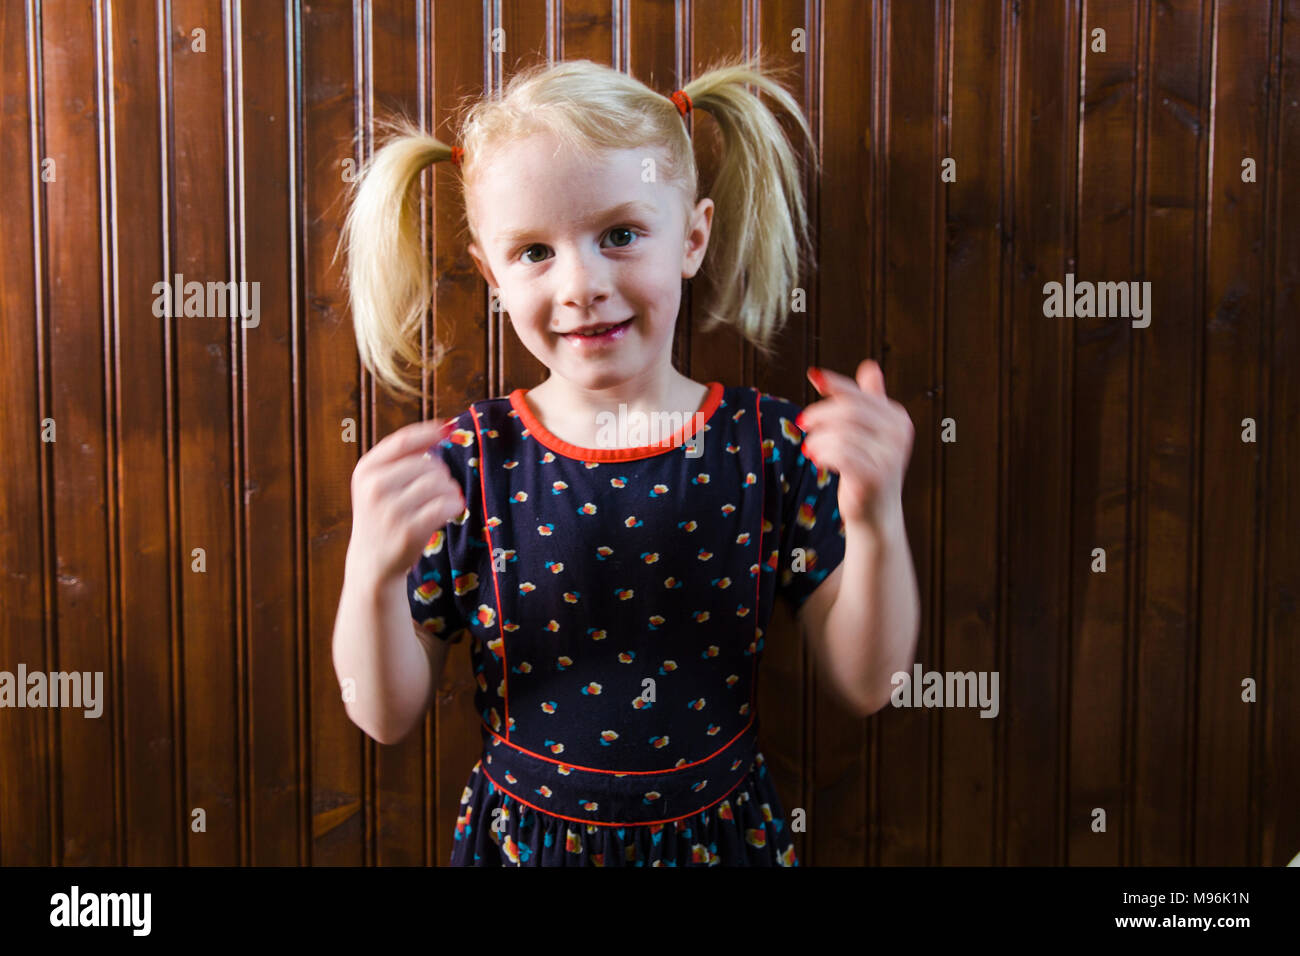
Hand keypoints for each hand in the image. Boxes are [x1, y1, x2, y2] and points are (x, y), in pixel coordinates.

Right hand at [346, 417, 466, 584]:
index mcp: (366, 470)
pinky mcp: (408, 531)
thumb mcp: (380, 482)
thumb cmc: (383, 514)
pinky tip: (452, 509)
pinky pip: (444, 505)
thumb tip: (442, 427)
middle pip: (427, 463)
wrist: (372, 561)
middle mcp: (374, 487)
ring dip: (450, 489)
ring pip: (438, 483)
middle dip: (441, 473)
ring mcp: (390, 510)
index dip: (429, 431)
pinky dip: (455, 505)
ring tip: (446, 498)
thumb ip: (404, 456)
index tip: (449, 427)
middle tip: (439, 488)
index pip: (403, 440)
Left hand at [795, 360, 913, 530]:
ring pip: (840, 434)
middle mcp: (898, 435)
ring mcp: (889, 457)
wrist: (876, 513)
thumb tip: (870, 365)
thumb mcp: (872, 432)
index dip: (835, 384)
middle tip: (802, 422)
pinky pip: (840, 454)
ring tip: (810, 448)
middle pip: (848, 411)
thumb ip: (870, 400)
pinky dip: (822, 454)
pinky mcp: (874, 477)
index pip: (860, 394)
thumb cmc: (869, 467)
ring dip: (817, 439)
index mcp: (897, 418)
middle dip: (820, 414)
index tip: (813, 375)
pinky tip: (816, 459)